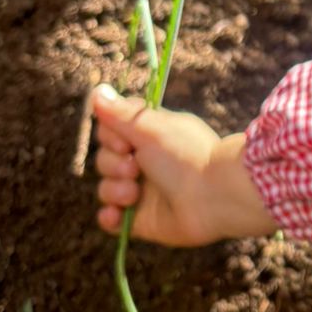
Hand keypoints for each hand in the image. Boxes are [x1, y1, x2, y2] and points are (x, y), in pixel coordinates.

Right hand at [92, 86, 275, 246]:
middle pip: (104, 159)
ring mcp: (142, 193)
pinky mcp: (141, 220)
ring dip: (114, 189)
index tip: (125, 140)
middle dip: (113, 163)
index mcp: (149, 137)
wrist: (214, 196)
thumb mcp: (150, 127)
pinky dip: (109, 217)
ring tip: (135, 193)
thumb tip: (97, 91)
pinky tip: (117, 213)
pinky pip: (110, 220)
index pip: (110, 130)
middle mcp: (145, 163)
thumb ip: (120, 112)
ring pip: (105, 188)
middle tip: (135, 167)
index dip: (110, 136)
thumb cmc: (186, 155)